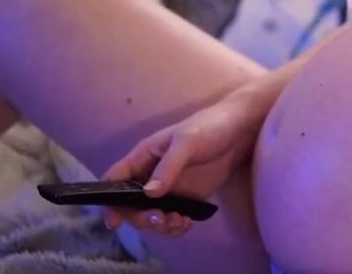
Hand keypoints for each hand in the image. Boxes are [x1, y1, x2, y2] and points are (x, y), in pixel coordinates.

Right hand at [98, 94, 262, 238]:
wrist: (242, 130)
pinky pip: (173, 218)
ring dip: (160, 225)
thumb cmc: (210, 127)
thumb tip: (148, 194)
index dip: (109, 201)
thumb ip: (168, 167)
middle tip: (160, 219)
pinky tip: (187, 223)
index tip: (113, 222)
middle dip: (141, 217)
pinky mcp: (188, 197)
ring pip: (152, 215)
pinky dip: (176, 226)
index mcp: (143, 157)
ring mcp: (170, 188)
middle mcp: (151, 175)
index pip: (115, 180)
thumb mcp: (187, 143)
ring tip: (179, 222)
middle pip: (131, 205)